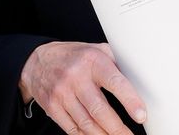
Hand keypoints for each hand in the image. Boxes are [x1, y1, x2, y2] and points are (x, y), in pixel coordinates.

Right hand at [19, 41, 146, 134]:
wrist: (37, 62)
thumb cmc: (73, 57)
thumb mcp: (95, 50)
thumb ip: (116, 62)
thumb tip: (141, 78)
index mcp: (91, 60)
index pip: (114, 82)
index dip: (129, 100)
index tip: (141, 115)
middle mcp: (75, 76)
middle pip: (99, 110)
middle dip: (118, 129)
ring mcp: (61, 93)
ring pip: (87, 123)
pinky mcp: (52, 106)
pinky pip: (72, 129)